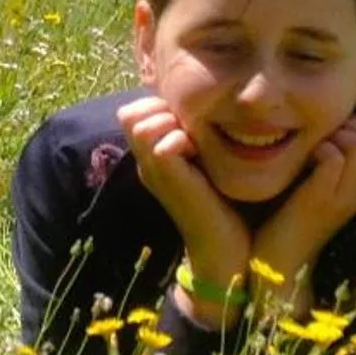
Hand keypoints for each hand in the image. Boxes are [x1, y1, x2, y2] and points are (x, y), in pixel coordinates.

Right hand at [116, 95, 248, 277]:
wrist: (226, 249)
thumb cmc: (225, 204)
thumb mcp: (205, 160)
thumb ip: (195, 136)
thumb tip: (200, 108)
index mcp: (152, 158)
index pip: (134, 111)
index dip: (159, 105)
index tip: (188, 123)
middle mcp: (145, 163)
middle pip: (130, 113)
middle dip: (161, 109)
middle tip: (190, 130)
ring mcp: (151, 173)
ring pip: (140, 123)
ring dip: (170, 122)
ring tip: (193, 141)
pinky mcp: (165, 181)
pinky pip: (160, 143)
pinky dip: (180, 139)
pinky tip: (197, 154)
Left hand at [252, 112, 355, 311]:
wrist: (273, 266)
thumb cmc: (286, 218)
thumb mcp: (315, 182)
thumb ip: (327, 156)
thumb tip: (325, 122)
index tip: (331, 132)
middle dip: (353, 124)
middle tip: (323, 138)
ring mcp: (344, 196)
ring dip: (337, 135)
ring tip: (314, 149)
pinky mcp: (321, 202)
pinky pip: (334, 158)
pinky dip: (319, 150)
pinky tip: (303, 161)